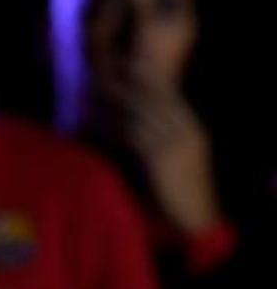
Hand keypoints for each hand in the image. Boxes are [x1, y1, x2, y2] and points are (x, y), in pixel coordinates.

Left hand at [102, 77, 221, 234]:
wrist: (195, 221)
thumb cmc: (178, 195)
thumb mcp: (169, 162)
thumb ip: (153, 142)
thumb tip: (126, 127)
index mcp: (191, 128)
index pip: (166, 94)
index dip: (145, 80)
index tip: (123, 67)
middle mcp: (187, 130)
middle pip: (153, 97)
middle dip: (128, 83)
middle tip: (101, 71)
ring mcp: (176, 141)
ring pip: (141, 111)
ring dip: (115, 100)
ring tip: (92, 89)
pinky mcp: (162, 156)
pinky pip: (134, 132)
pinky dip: (113, 124)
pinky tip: (96, 119)